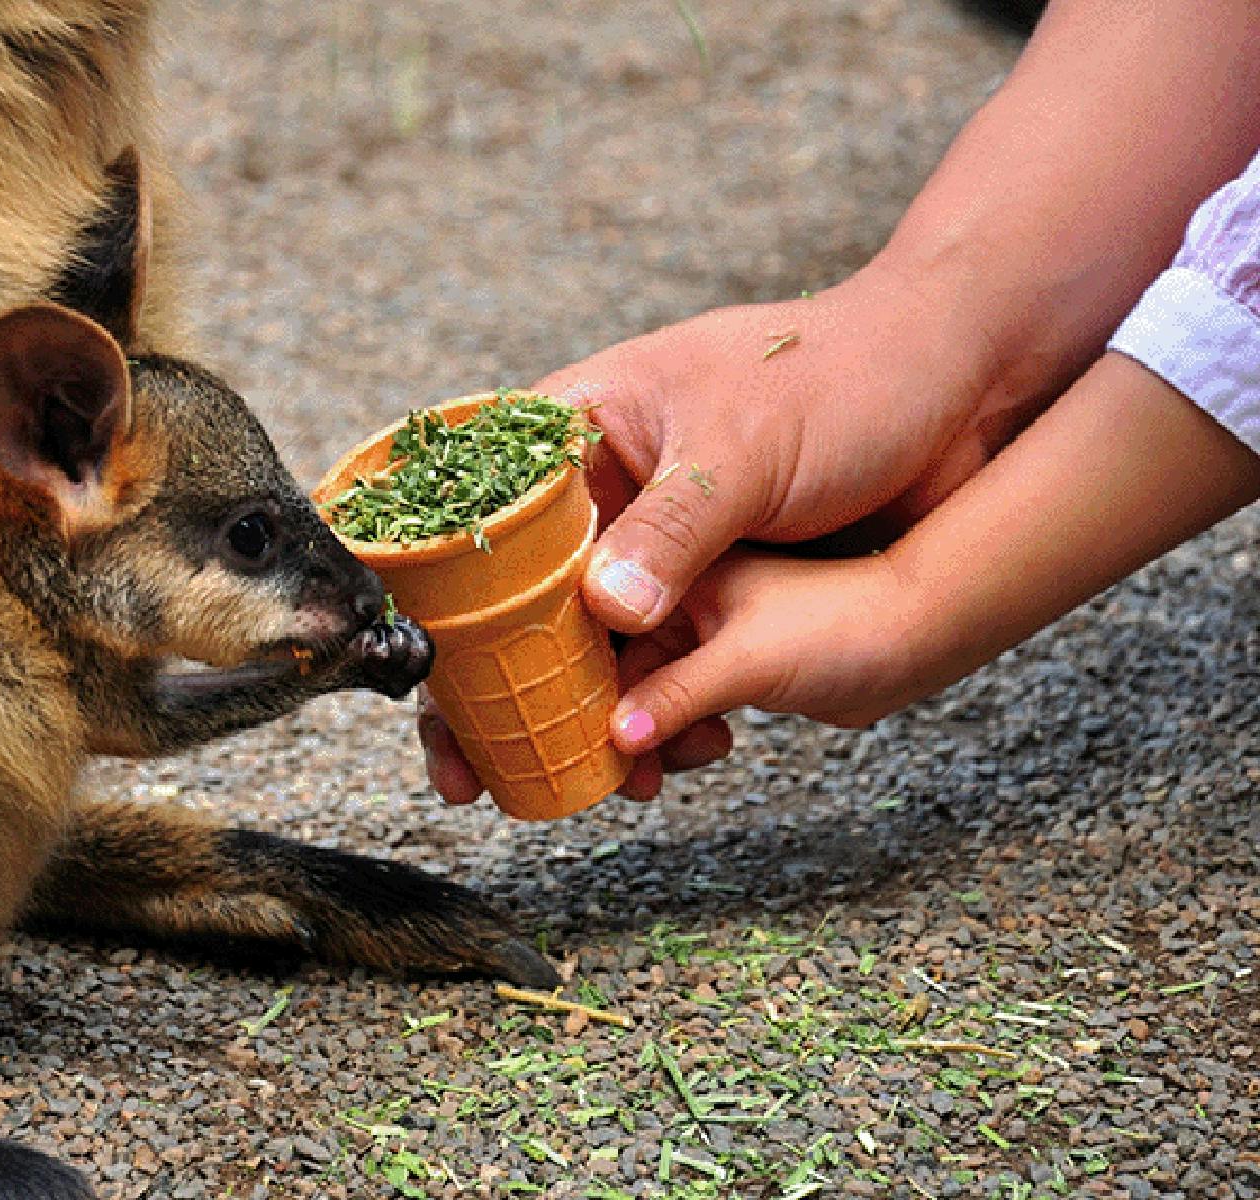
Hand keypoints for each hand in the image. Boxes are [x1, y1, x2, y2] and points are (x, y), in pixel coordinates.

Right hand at [420, 262, 1036, 803]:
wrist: (966, 387)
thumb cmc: (847, 375)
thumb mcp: (745, 449)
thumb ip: (672, 531)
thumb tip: (605, 612)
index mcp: (583, 429)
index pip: (480, 528)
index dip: (444, 616)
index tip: (431, 696)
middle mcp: (607, 492)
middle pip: (520, 604)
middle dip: (499, 696)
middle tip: (477, 776)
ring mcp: (660, 545)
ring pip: (593, 647)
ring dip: (585, 718)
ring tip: (598, 782)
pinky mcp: (713, 589)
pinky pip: (663, 663)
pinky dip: (658, 714)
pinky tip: (670, 759)